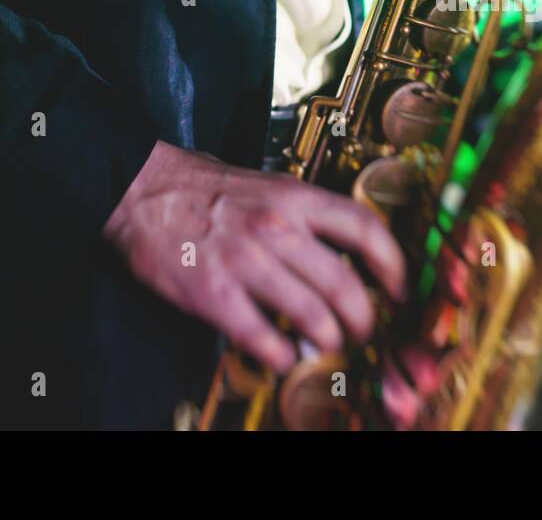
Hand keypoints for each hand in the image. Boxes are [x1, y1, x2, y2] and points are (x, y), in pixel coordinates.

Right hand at [104, 141, 405, 373]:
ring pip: (310, 312)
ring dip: (328, 337)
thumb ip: (307, 215)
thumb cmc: (206, 188)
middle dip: (362, 316)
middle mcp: (278, 228)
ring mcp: (245, 261)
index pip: (364, 229)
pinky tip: (285, 357)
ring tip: (329, 344)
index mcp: (296, 198)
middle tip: (364, 329)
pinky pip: (259, 335)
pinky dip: (280, 353)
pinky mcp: (213, 292)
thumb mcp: (270, 185)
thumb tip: (346, 250)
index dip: (392, 264)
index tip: (399, 287)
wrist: (142, 188)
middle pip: (343, 282)